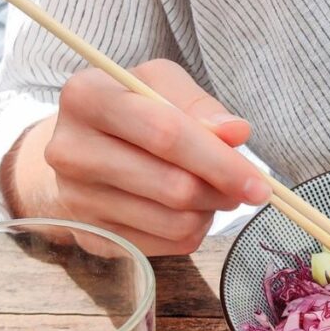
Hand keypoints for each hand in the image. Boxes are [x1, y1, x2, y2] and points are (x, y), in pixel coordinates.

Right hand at [5, 59, 270, 254]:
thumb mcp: (161, 86)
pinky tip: (189, 209)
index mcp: (87, 97)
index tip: (260, 182)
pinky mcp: (92, 235)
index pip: (166, 134)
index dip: (220, 161)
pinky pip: (167, 244)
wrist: (81, 148)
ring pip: (174, 221)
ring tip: (213, 192)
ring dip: (210, 210)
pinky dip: (193, 229)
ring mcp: (76, 199)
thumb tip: (235, 132)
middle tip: (247, 189)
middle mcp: (70, 150)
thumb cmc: (132, 109)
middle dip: (223, 191)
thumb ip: (200, 105)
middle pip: (173, 186)